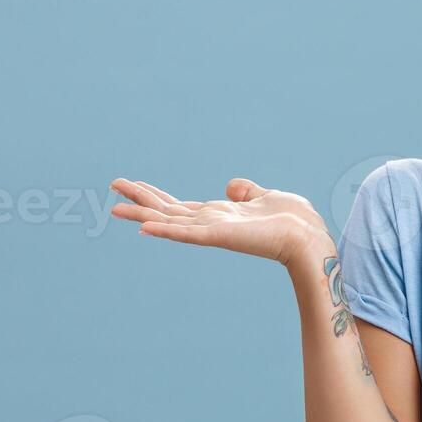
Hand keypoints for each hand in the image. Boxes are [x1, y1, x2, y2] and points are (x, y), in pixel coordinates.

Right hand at [110, 177, 332, 266]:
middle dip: (140, 199)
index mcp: (219, 216)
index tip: (135, 185)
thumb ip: (246, 192)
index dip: (157, 195)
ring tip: (116, 207)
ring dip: (142, 213)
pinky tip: (144, 228)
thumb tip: (231, 186)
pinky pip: (187, 234)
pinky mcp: (219, 236)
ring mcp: (212, 231)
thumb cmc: (293, 220)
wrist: (308, 236)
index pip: (180, 206)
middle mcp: (210, 224)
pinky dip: (165, 231)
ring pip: (170, 221)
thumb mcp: (265, 196)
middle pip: (167, 211)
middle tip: (113, 186)